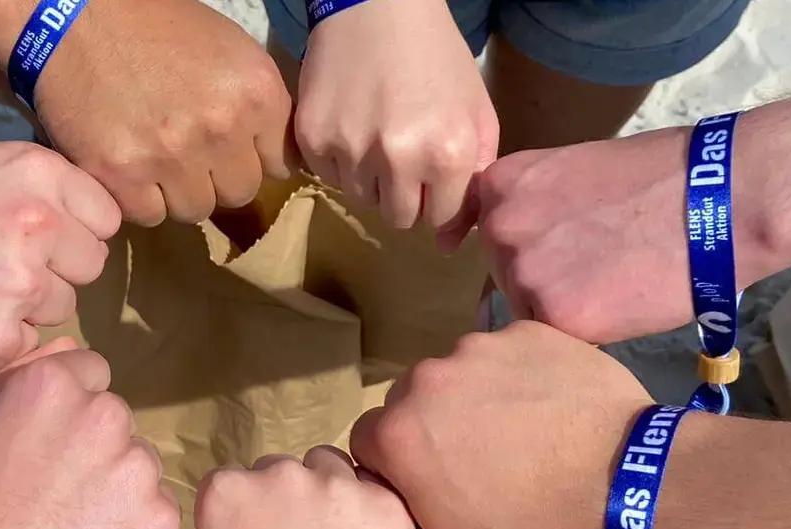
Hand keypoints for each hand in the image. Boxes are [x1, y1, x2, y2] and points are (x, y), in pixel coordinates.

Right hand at [0, 142, 120, 373]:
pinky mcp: (0, 338)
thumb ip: (43, 187)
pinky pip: (29, 344)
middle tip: (6, 266)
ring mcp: (21, 286)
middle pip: (91, 265)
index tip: (50, 238)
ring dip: (30, 306)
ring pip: (62, 307)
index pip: (107, 217)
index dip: (80, 231)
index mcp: (38, 174)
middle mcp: (40, 226)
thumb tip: (91, 218)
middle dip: (59, 270)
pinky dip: (2, 337)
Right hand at [0, 338, 179, 528]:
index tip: (51, 443)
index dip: (69, 408)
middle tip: (57, 493)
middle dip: (94, 446)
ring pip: (138, 465)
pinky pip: (155, 510)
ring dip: (117, 487)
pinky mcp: (161, 521)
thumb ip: (16, 382)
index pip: (90, 371)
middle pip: (115, 418)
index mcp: (51, 387)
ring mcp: (138, 471)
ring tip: (73, 527)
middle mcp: (104, 417)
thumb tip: (66, 348)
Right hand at [33, 0, 294, 224]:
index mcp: (256, 93)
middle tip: (186, 150)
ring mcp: (170, 156)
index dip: (252, 157)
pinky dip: (137, 199)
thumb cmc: (156, 27)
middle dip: (216, 177)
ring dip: (176, 192)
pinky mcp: (122, 175)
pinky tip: (127, 164)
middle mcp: (221, 128)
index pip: (280, 164)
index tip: (230, 148)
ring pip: (194, 210)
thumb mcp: (230, 52)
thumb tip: (277, 157)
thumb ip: (258, 106)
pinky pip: (148, 216)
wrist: (78, 17)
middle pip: (239, 193)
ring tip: (153, 154)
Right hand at [296, 0, 496, 235]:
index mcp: (449, 154)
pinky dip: (340, 161)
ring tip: (376, 134)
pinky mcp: (314, 142)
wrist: (376, 7)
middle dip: (406, 195)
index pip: (443, 221)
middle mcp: (399, 160)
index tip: (435, 178)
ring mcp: (351, 152)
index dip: (440, 200)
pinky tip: (351, 123)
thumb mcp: (476, 112)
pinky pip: (330, 178)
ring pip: (363, 200)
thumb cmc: (436, 57)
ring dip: (372, 179)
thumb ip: (476, 177)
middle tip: (404, 155)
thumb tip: (450, 244)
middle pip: (400, 218)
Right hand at [350, 321, 652, 528]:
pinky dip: (519, 378)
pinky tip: (549, 411)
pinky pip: (506, 355)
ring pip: (458, 375)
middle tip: (482, 465)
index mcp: (396, 433)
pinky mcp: (528, 332)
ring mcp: (480, 347)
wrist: (630, 488)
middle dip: (432, 430)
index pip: (368, 444)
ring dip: (475, 401)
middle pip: (409, 403)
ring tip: (523, 437)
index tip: (436, 489)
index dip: (398, 471)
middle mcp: (426, 377)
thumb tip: (384, 505)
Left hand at [477, 129, 749, 343]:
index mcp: (500, 185)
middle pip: (503, 273)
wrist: (720, 199)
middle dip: (542, 278)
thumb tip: (525, 242)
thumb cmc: (662, 176)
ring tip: (613, 284)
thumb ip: (536, 205)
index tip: (562, 247)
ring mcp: (523, 273)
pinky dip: (586, 331)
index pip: (490, 234)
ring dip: (562, 308)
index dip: (529, 246)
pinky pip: (556, 337)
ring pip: (527, 309)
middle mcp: (499, 228)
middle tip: (596, 268)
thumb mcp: (572, 171)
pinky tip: (619, 305)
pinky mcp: (556, 315)